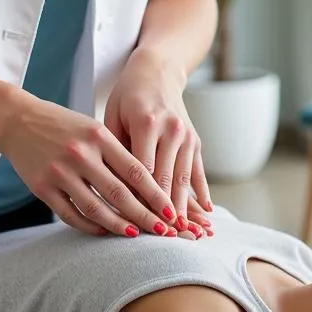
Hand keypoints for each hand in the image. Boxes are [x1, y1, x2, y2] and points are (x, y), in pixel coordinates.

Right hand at [0, 94, 178, 237]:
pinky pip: (71, 214)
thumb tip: (147, 188)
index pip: (134, 170)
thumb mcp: (93, 129)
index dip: (155, 194)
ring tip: (136, 235)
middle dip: (144, 216)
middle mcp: (81, 154)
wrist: (18, 121)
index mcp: (98, 135)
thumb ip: (116, 154)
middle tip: (164, 232)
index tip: (171, 211)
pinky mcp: (42, 188)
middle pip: (119, 193)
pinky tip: (104, 230)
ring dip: (119, 226)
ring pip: (96, 208)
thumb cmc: (63, 125)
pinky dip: (89, 226)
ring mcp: (60, 172)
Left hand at [104, 48, 212, 235]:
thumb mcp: (113, 116)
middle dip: (163, 214)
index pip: (141, 172)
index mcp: (146, 123)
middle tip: (161, 242)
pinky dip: (202, 195)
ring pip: (184, 180)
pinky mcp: (196, 140)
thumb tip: (107, 190)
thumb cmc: (126, 95)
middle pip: (166, 180)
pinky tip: (205, 216)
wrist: (158, 69)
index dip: (139, 202)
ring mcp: (187, 135)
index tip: (135, 226)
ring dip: (185, 211)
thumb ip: (113, 151)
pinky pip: (198, 172)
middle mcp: (171, 130)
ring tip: (184, 238)